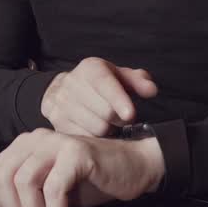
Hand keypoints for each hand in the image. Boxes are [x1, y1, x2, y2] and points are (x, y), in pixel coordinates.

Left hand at [0, 128, 164, 206]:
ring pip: (24, 181)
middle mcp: (36, 139)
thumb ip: (14, 192)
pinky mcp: (77, 153)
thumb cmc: (91, 179)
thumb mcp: (47, 189)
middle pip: (3, 178)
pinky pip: (54, 187)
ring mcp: (57, 142)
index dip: (2, 202)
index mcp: (25, 145)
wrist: (132, 167)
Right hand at [40, 57, 158, 136]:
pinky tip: (94, 128)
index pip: (105, 84)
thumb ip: (138, 82)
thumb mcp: (119, 77)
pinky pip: (84, 138)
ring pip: (96, 128)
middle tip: (121, 117)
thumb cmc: (100, 84)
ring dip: (108, 130)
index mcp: (90, 68)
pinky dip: (94, 138)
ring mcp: (61, 102)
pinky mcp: (55, 120)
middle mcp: (72, 82)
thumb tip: (151, 90)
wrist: (63, 88)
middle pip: (105, 112)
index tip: (130, 114)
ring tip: (106, 122)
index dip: (119, 100)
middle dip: (119, 119)